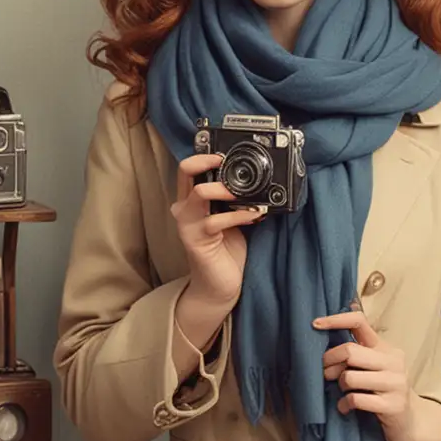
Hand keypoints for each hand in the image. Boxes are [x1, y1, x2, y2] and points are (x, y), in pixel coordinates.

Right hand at [171, 152, 265, 307]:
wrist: (219, 285)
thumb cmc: (226, 251)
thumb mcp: (231, 219)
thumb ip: (234, 201)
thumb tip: (256, 184)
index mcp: (191, 201)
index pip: (188, 169)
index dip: (204, 156)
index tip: (225, 155)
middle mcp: (184, 208)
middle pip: (185, 171)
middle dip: (209, 162)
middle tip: (229, 164)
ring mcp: (187, 223)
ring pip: (201, 192)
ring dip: (227, 190)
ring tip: (247, 196)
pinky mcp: (196, 239)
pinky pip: (217, 220)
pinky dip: (239, 215)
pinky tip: (254, 217)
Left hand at [315, 308, 418, 440]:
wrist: (411, 422)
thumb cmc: (383, 392)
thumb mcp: (374, 367)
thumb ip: (356, 352)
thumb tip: (325, 329)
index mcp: (386, 348)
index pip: (360, 322)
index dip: (335, 320)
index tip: (315, 325)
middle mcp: (393, 362)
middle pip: (349, 351)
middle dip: (330, 362)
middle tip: (326, 374)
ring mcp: (395, 383)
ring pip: (349, 377)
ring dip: (339, 386)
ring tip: (343, 392)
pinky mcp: (392, 405)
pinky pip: (356, 400)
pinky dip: (344, 404)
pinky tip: (345, 408)